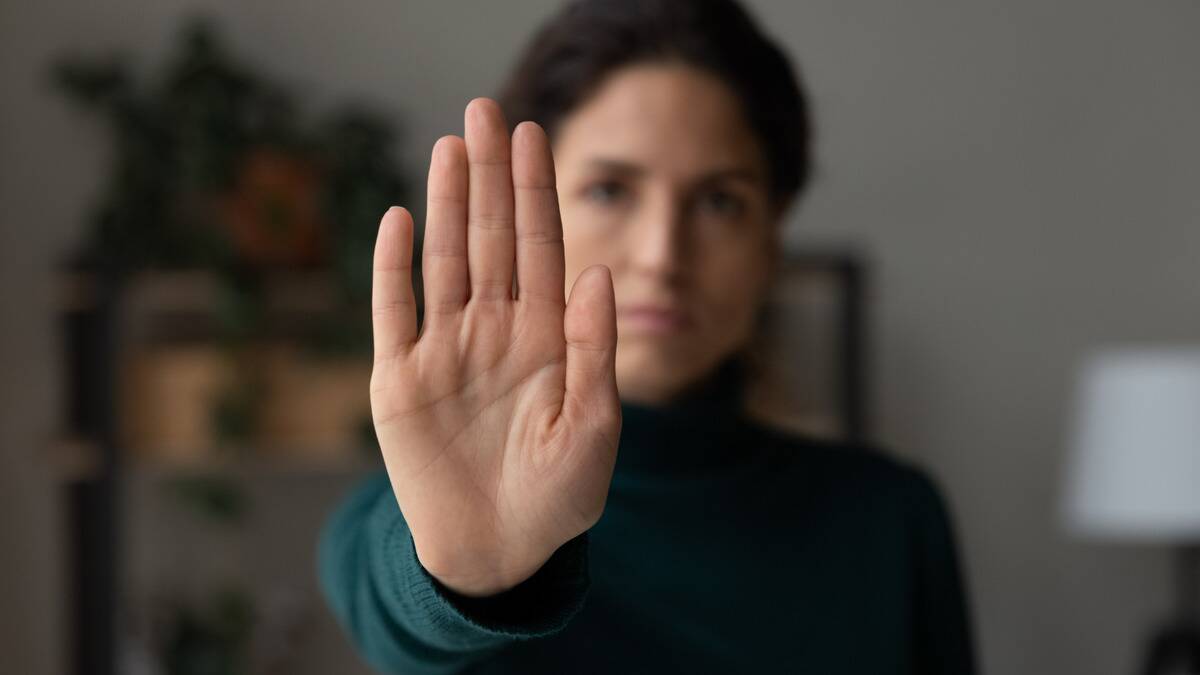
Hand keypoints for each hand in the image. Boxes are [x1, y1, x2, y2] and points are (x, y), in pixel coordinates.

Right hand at [369, 98, 620, 596]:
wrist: (499, 554)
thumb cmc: (559, 497)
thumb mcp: (595, 428)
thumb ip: (596, 351)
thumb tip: (598, 273)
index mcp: (545, 338)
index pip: (540, 248)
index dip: (535, 192)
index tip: (534, 133)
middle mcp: (494, 332)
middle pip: (490, 238)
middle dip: (489, 176)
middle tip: (485, 109)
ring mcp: (445, 352)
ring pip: (444, 261)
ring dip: (444, 204)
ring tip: (450, 147)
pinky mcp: (400, 383)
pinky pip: (393, 313)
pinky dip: (392, 268)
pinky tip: (397, 218)